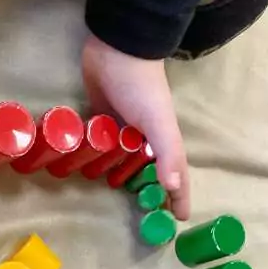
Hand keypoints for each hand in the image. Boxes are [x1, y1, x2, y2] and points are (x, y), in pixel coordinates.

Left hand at [82, 33, 189, 219]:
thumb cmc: (142, 87)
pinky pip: (102, 148)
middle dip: (149, 192)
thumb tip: (172, 188)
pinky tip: (89, 172)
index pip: (174, 176)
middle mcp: (145, 139)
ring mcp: (123, 130)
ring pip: (123, 162)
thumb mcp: (159, 122)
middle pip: (149, 172)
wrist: (115, 48)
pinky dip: (99, 161)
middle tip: (144, 218)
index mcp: (163, 141)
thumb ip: (168, 154)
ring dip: (121, 178)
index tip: (177, 220)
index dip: (177, 197)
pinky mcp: (101, 121)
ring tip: (115, 198)